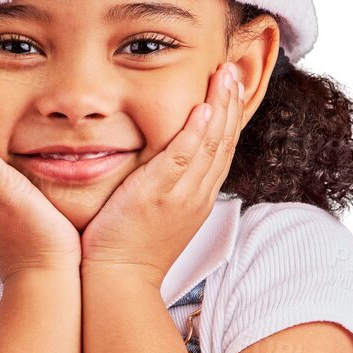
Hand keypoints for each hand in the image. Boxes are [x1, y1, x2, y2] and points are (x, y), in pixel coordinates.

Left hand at [79, 61, 243, 285]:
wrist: (119, 281)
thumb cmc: (128, 251)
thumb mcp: (158, 216)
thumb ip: (165, 188)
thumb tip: (162, 168)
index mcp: (198, 199)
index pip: (222, 151)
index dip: (230, 117)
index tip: (231, 89)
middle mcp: (197, 196)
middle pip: (223, 142)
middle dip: (231, 103)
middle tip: (233, 70)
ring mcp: (181, 196)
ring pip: (210, 145)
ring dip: (220, 107)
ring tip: (224, 75)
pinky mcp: (158, 196)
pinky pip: (183, 159)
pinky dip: (195, 132)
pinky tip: (202, 108)